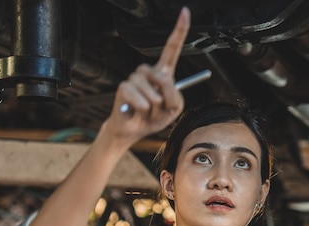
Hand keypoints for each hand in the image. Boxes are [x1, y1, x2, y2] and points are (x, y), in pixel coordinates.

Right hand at [103, 6, 189, 147]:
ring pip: (153, 91)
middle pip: (165, 78)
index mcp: (163, 73)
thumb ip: (175, 95)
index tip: (185, 12)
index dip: (179, 31)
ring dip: (154, 107)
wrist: (135, 129)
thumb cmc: (154, 117)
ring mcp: (135, 77)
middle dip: (167, 99)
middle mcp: (148, 71)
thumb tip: (161, 84)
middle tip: (160, 109)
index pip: (172, 49)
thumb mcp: (174, 109)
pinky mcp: (124, 87)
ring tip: (148, 111)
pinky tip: (138, 110)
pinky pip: (139, 98)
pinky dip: (143, 108)